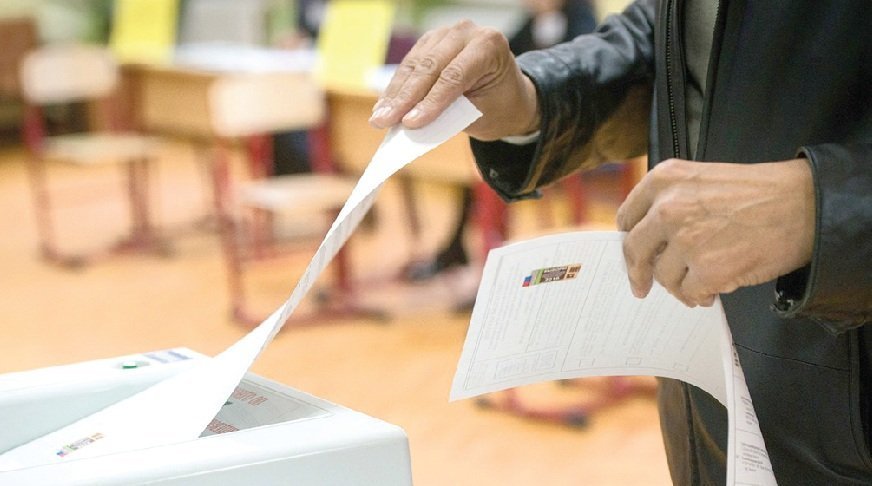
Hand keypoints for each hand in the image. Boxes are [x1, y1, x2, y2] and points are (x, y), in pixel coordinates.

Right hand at [368, 20, 538, 140]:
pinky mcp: (430, 42)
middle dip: (405, 97)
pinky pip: (409, 65)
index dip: (430, 101)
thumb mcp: (479, 114)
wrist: (506, 95)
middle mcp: (467, 32)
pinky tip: (383, 106)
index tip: (410, 123)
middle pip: (430, 66)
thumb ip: (449, 114)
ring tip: (379, 118)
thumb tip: (410, 123)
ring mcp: (446, 34)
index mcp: (489, 45)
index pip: (454, 75)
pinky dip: (396, 88)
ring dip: (395, 93)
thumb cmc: (498, 107)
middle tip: (385, 121)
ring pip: (414, 64)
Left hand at [616, 158, 814, 306]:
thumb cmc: (761, 192)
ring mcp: (686, 240)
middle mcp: (668, 208)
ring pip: (664, 276)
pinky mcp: (707, 269)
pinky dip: (700, 295)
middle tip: (641, 285)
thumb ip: (671, 200)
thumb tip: (651, 237)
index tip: (633, 250)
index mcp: (665, 180)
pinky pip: (689, 292)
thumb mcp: (703, 178)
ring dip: (679, 284)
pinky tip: (713, 289)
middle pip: (634, 249)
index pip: (628, 216)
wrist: (804, 204)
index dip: (630, 237)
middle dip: (637, 272)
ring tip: (700, 281)